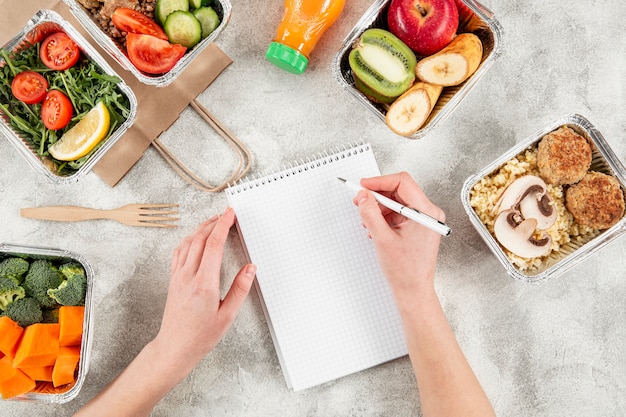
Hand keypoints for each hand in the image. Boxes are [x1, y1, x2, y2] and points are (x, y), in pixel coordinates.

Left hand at [154, 208, 255, 367]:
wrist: (175, 347)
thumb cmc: (200, 336)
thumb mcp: (227, 315)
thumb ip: (240, 289)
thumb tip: (250, 268)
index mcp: (204, 283)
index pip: (214, 245)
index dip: (223, 226)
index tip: (230, 215)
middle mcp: (188, 276)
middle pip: (200, 239)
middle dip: (214, 223)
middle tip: (226, 214)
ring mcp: (178, 276)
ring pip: (188, 243)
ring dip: (201, 228)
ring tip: (213, 222)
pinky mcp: (173, 279)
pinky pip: (179, 252)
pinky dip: (189, 239)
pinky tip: (195, 238)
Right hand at [354, 172, 443, 302]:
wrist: (413, 291)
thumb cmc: (405, 271)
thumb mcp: (382, 239)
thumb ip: (371, 213)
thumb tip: (363, 196)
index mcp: (426, 213)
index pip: (403, 182)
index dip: (380, 181)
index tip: (363, 185)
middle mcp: (428, 213)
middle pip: (400, 191)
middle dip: (377, 195)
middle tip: (360, 200)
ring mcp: (424, 220)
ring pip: (397, 202)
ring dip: (379, 208)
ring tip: (367, 220)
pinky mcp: (418, 226)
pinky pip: (398, 213)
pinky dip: (384, 217)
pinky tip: (374, 227)